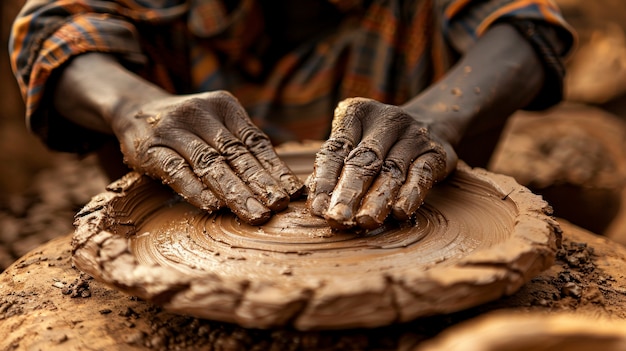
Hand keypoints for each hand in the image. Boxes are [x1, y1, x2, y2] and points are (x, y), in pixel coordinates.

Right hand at [112, 90, 303, 224]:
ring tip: (254, 214)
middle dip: (259, 184)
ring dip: (235, 192)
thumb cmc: (189, 127)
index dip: (275, 168)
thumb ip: (242, 147)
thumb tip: (282, 186)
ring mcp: (174, 130)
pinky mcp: (149, 149)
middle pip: (236, 154)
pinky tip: (213, 206)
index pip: (255, 142)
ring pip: (210, 164)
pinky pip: (176, 171)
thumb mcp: (217, 124)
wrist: (134, 109)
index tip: (291, 193)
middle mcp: (200, 113)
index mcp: (225, 107)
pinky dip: (196, 190)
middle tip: (277, 208)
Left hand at [307, 97, 456, 229]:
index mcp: (356, 113)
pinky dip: (410, 195)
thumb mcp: (354, 140)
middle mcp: (387, 120)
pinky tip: (400, 213)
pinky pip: (421, 174)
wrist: (432, 122)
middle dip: (348, 193)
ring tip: (364, 223)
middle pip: (363, 161)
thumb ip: (335, 167)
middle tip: (337, 219)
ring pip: (392, 170)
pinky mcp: (436, 152)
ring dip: (377, 199)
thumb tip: (315, 204)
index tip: (317, 209)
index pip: (336, 150)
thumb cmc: (378, 141)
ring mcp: (414, 135)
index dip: (325, 180)